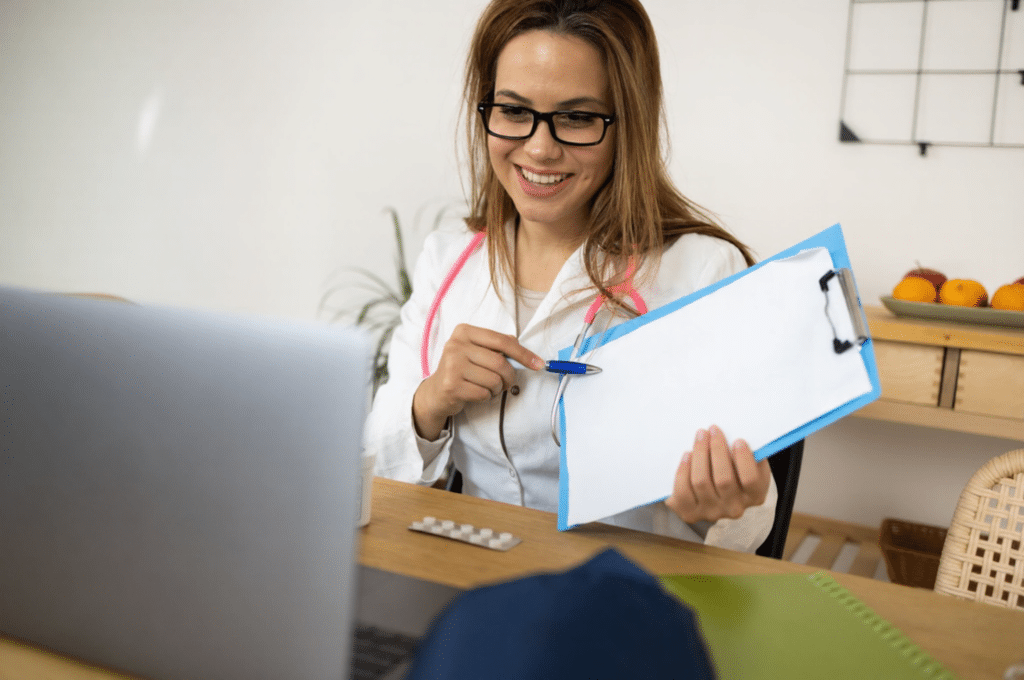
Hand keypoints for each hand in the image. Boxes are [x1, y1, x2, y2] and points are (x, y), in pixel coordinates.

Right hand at [412, 324, 542, 439]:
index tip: (538, 364)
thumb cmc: (463, 369)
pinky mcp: (452, 385)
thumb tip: (526, 355)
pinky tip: (477, 393)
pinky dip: (486, 396)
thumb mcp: (477, 351)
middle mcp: (456, 345)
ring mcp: (452, 365)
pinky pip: (484, 393)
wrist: (437, 391)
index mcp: (464, 331)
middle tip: (507, 382)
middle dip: (510, 377)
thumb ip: (498, 347)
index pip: (502, 341)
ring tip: (486, 387)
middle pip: (500, 363)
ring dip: (496, 388)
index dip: (523, 354)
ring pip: (494, 380)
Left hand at [665, 425, 770, 523]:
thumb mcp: (748, 465)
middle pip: (724, 479)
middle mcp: (734, 508)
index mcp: (754, 495)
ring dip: (699, 454)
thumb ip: (749, 454)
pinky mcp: (690, 512)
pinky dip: (683, 470)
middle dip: (717, 450)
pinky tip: (687, 455)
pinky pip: (683, 491)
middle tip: (712, 430)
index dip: (744, 459)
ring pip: (701, 482)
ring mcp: (711, 512)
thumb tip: (742, 431)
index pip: (751, 480)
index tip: (737, 440)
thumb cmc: (733, 472)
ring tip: (700, 437)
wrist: (711, 497)